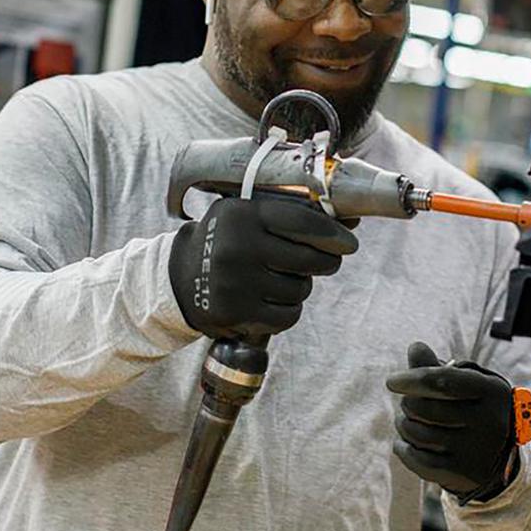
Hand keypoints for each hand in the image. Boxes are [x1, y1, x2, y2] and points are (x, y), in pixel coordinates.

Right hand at [168, 195, 357, 339]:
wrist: (180, 278)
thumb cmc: (227, 240)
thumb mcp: (247, 215)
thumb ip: (291, 216)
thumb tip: (350, 222)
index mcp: (242, 215)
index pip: (302, 222)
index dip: (333, 233)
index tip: (349, 242)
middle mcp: (238, 247)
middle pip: (309, 258)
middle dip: (327, 261)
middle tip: (327, 261)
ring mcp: (236, 283)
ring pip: (301, 288)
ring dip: (301, 286)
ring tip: (281, 278)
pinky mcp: (237, 313)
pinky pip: (288, 315)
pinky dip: (288, 309)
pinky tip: (272, 299)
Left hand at [387, 342, 518, 502]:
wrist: (502, 459)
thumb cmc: (476, 410)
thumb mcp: (468, 385)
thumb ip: (439, 368)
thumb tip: (415, 347)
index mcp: (491, 391)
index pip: (444, 381)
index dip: (412, 378)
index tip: (392, 381)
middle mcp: (488, 421)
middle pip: (425, 407)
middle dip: (407, 403)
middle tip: (407, 403)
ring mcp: (476, 450)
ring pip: (418, 433)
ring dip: (403, 425)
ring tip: (407, 422)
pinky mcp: (463, 473)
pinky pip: (418, 459)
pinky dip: (403, 449)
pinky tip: (403, 443)